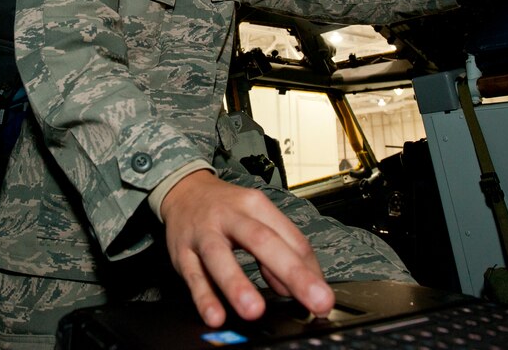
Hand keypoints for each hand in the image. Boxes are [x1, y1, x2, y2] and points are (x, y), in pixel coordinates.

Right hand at [160, 170, 334, 327]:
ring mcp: (204, 233)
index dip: (310, 269)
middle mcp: (231, 216)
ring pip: (219, 257)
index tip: (324, 296)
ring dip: (237, 284)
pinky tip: (215, 315)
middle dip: (292, 272)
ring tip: (254, 310)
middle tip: (315, 300)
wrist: (184, 191)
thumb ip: (279, 249)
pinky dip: (204, 297)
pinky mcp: (182, 252)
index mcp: (256, 205)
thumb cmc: (226, 209)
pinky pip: (193, 276)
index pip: (291, 237)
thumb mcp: (256, 217)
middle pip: (263, 240)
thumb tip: (293, 287)